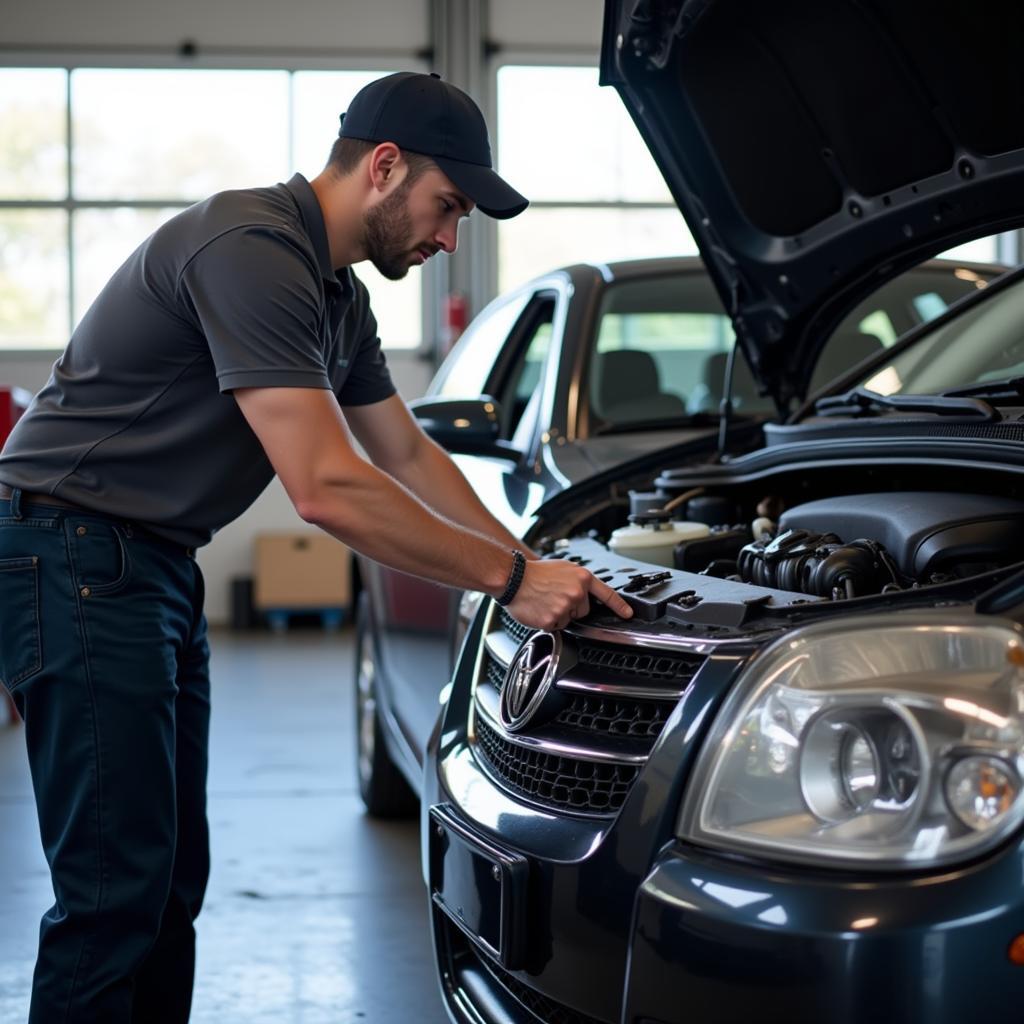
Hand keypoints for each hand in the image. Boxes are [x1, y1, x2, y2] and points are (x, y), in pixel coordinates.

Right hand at [505, 558, 632, 630]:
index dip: (619, 605)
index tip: (627, 614)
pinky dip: (548, 621)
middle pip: (584, 610)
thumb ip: (578, 580)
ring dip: (559, 614)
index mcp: (582, 577)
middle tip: (555, 596)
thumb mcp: (563, 567)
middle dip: (572, 607)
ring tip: (546, 601)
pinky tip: (540, 609)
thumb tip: (585, 592)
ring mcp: (565, 607)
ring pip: (569, 620)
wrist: (513, 578)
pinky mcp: (552, 619)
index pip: (606, 594)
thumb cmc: (535, 572)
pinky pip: (555, 627)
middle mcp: (576, 592)